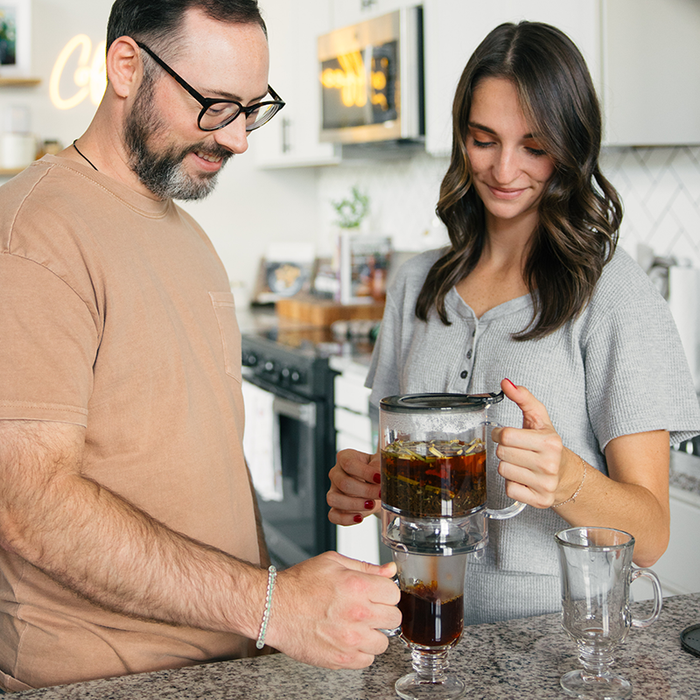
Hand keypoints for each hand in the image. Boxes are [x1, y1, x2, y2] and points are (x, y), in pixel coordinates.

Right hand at [267, 552, 400, 668]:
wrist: (274, 608)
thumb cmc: (300, 584)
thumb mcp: (333, 562)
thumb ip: (366, 567)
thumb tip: (390, 570)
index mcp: (358, 586)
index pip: (394, 594)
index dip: (384, 592)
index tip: (376, 593)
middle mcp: (358, 614)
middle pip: (394, 618)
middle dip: (382, 611)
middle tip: (366, 608)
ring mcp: (351, 639)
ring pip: (384, 642)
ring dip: (373, 634)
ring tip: (355, 625)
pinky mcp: (341, 659)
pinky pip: (367, 660)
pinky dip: (360, 651)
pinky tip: (347, 638)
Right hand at [327, 449, 381, 525]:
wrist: (377, 486)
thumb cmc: (376, 472)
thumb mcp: (380, 463)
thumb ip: (380, 464)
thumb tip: (383, 471)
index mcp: (345, 457)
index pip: (349, 464)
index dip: (365, 472)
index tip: (379, 478)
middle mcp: (336, 473)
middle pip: (343, 483)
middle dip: (365, 490)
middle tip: (381, 493)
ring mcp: (334, 491)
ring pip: (334, 499)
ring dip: (354, 504)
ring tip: (370, 504)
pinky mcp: (335, 507)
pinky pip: (333, 516)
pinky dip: (345, 519)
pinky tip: (359, 517)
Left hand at [491, 378, 575, 508]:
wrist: (567, 475)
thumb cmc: (548, 445)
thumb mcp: (539, 419)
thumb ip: (523, 398)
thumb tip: (506, 383)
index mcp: (549, 442)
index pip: (505, 436)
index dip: (500, 434)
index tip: (505, 435)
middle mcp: (549, 464)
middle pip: (502, 454)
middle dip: (505, 450)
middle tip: (516, 450)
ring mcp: (545, 484)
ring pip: (503, 472)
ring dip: (508, 467)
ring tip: (521, 464)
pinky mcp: (539, 500)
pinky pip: (509, 490)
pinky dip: (513, 484)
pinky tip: (524, 478)